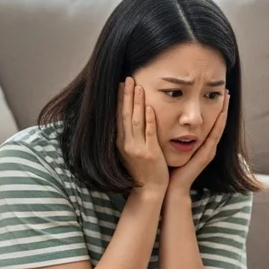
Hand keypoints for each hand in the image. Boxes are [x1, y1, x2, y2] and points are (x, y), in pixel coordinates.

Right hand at [117, 77, 167, 195]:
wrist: (149, 191)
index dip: (120, 100)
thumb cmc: (142, 171)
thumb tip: (130, 120)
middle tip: (129, 78)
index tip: (121, 84)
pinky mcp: (150, 153)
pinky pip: (149, 133)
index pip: (119, 116)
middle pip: (125, 114)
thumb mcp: (131, 152)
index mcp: (121, 142)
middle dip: (127, 95)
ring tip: (138, 86)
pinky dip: (149, 120)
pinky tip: (150, 107)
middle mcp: (126, 144)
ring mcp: (137, 148)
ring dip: (137, 102)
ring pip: (136, 120)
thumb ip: (130, 137)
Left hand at [168, 90, 229, 197]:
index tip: (217, 94)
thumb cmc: (168, 167)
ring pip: (219, 127)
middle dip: (223, 107)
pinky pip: (214, 137)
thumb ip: (173, 134)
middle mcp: (207, 146)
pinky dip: (219, 125)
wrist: (170, 187)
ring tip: (227, 98)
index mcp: (200, 144)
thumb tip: (166, 118)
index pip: (210, 122)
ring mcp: (208, 151)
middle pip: (218, 123)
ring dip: (224, 113)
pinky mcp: (205, 156)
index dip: (214, 109)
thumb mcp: (171, 146)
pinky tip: (221, 114)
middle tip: (227, 92)